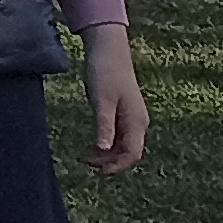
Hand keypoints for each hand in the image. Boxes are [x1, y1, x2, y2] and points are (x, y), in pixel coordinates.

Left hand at [81, 23, 148, 173]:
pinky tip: (91, 145)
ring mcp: (132, 117)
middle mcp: (138, 122)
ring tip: (83, 155)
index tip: (98, 171)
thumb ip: (104, 125)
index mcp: (136, 121)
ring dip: (106, 154)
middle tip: (84, 161)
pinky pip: (118, 135)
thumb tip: (105, 150)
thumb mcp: (101, 100)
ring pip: (122, 145)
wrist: (108, 50)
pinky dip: (106, 143)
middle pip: (128, 152)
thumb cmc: (104, 73)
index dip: (117, 166)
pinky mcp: (123, 112)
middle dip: (109, 161)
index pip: (132, 154)